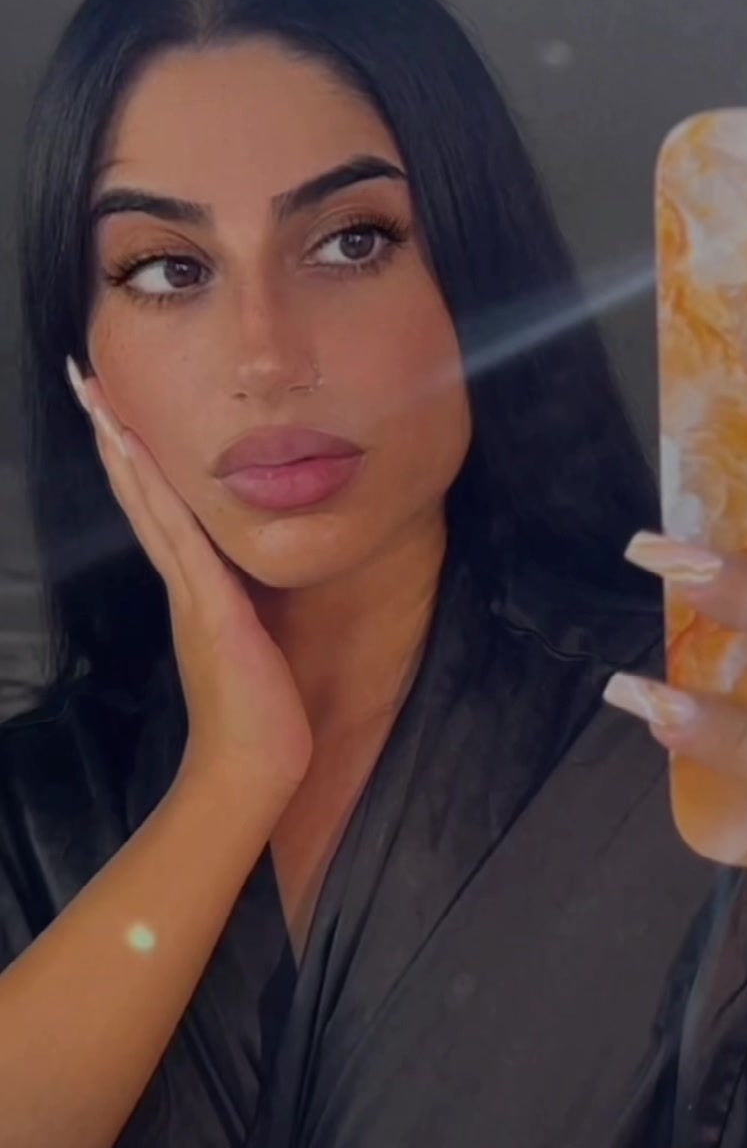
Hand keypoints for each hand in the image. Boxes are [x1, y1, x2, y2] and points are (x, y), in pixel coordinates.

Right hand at [67, 360, 312, 810]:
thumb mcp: (257, 638)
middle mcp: (182, 582)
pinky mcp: (210, 606)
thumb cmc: (262, 714)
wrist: (254, 769)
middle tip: (83, 378)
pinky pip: (180, 537)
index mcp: (194, 586)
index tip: (114, 407)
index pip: (158, 507)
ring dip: (123, 449)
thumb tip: (254, 579)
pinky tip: (137, 456)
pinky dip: (156, 495)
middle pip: (139, 493)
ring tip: (96, 398)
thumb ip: (246, 603)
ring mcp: (190, 591)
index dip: (135, 456)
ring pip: (150, 505)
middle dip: (112, 433)